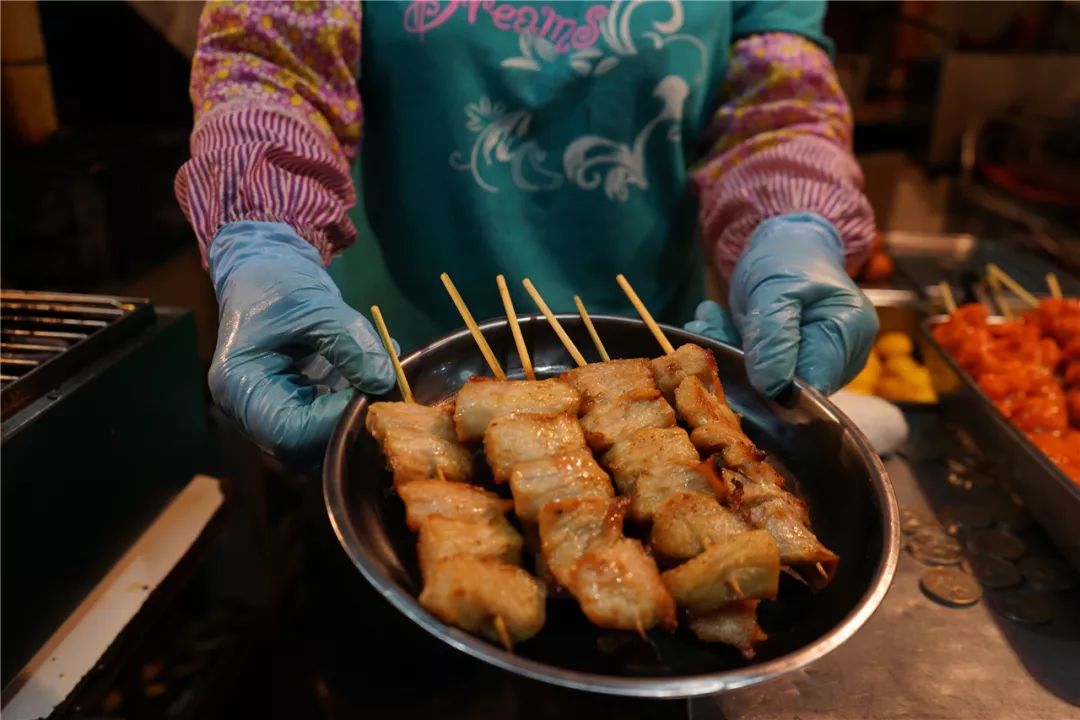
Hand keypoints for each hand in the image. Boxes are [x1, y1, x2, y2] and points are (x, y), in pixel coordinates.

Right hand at [208, 221, 395, 455]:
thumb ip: (351, 341)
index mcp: (240, 387)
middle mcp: (252, 413)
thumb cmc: (278, 286)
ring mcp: (274, 415)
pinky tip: (375, 375)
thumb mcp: (316, 304)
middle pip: (305, 447)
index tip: (373, 392)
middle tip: (388, 392)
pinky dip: (357, 404)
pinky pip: (330, 423)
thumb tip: (385, 380)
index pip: (289, 432)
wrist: (266, 277)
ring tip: (382, 378)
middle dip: (352, 422)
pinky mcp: (297, 410)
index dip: (337, 421)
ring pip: (322, 440)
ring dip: (359, 415)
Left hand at [686, 213, 877, 396]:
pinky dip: (734, 347)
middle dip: (743, 363)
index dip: (772, 385)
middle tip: (707, 328)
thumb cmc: (788, 258)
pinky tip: (716, 322)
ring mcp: (820, 361)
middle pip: (791, 387)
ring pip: (769, 380)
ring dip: (731, 352)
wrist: (786, 242)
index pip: (813, 385)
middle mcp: (843, 356)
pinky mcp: (796, 362)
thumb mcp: (774, 290)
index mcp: (849, 334)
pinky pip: (761, 369)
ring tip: (708, 319)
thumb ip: (773, 337)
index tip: (733, 361)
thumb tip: (772, 388)